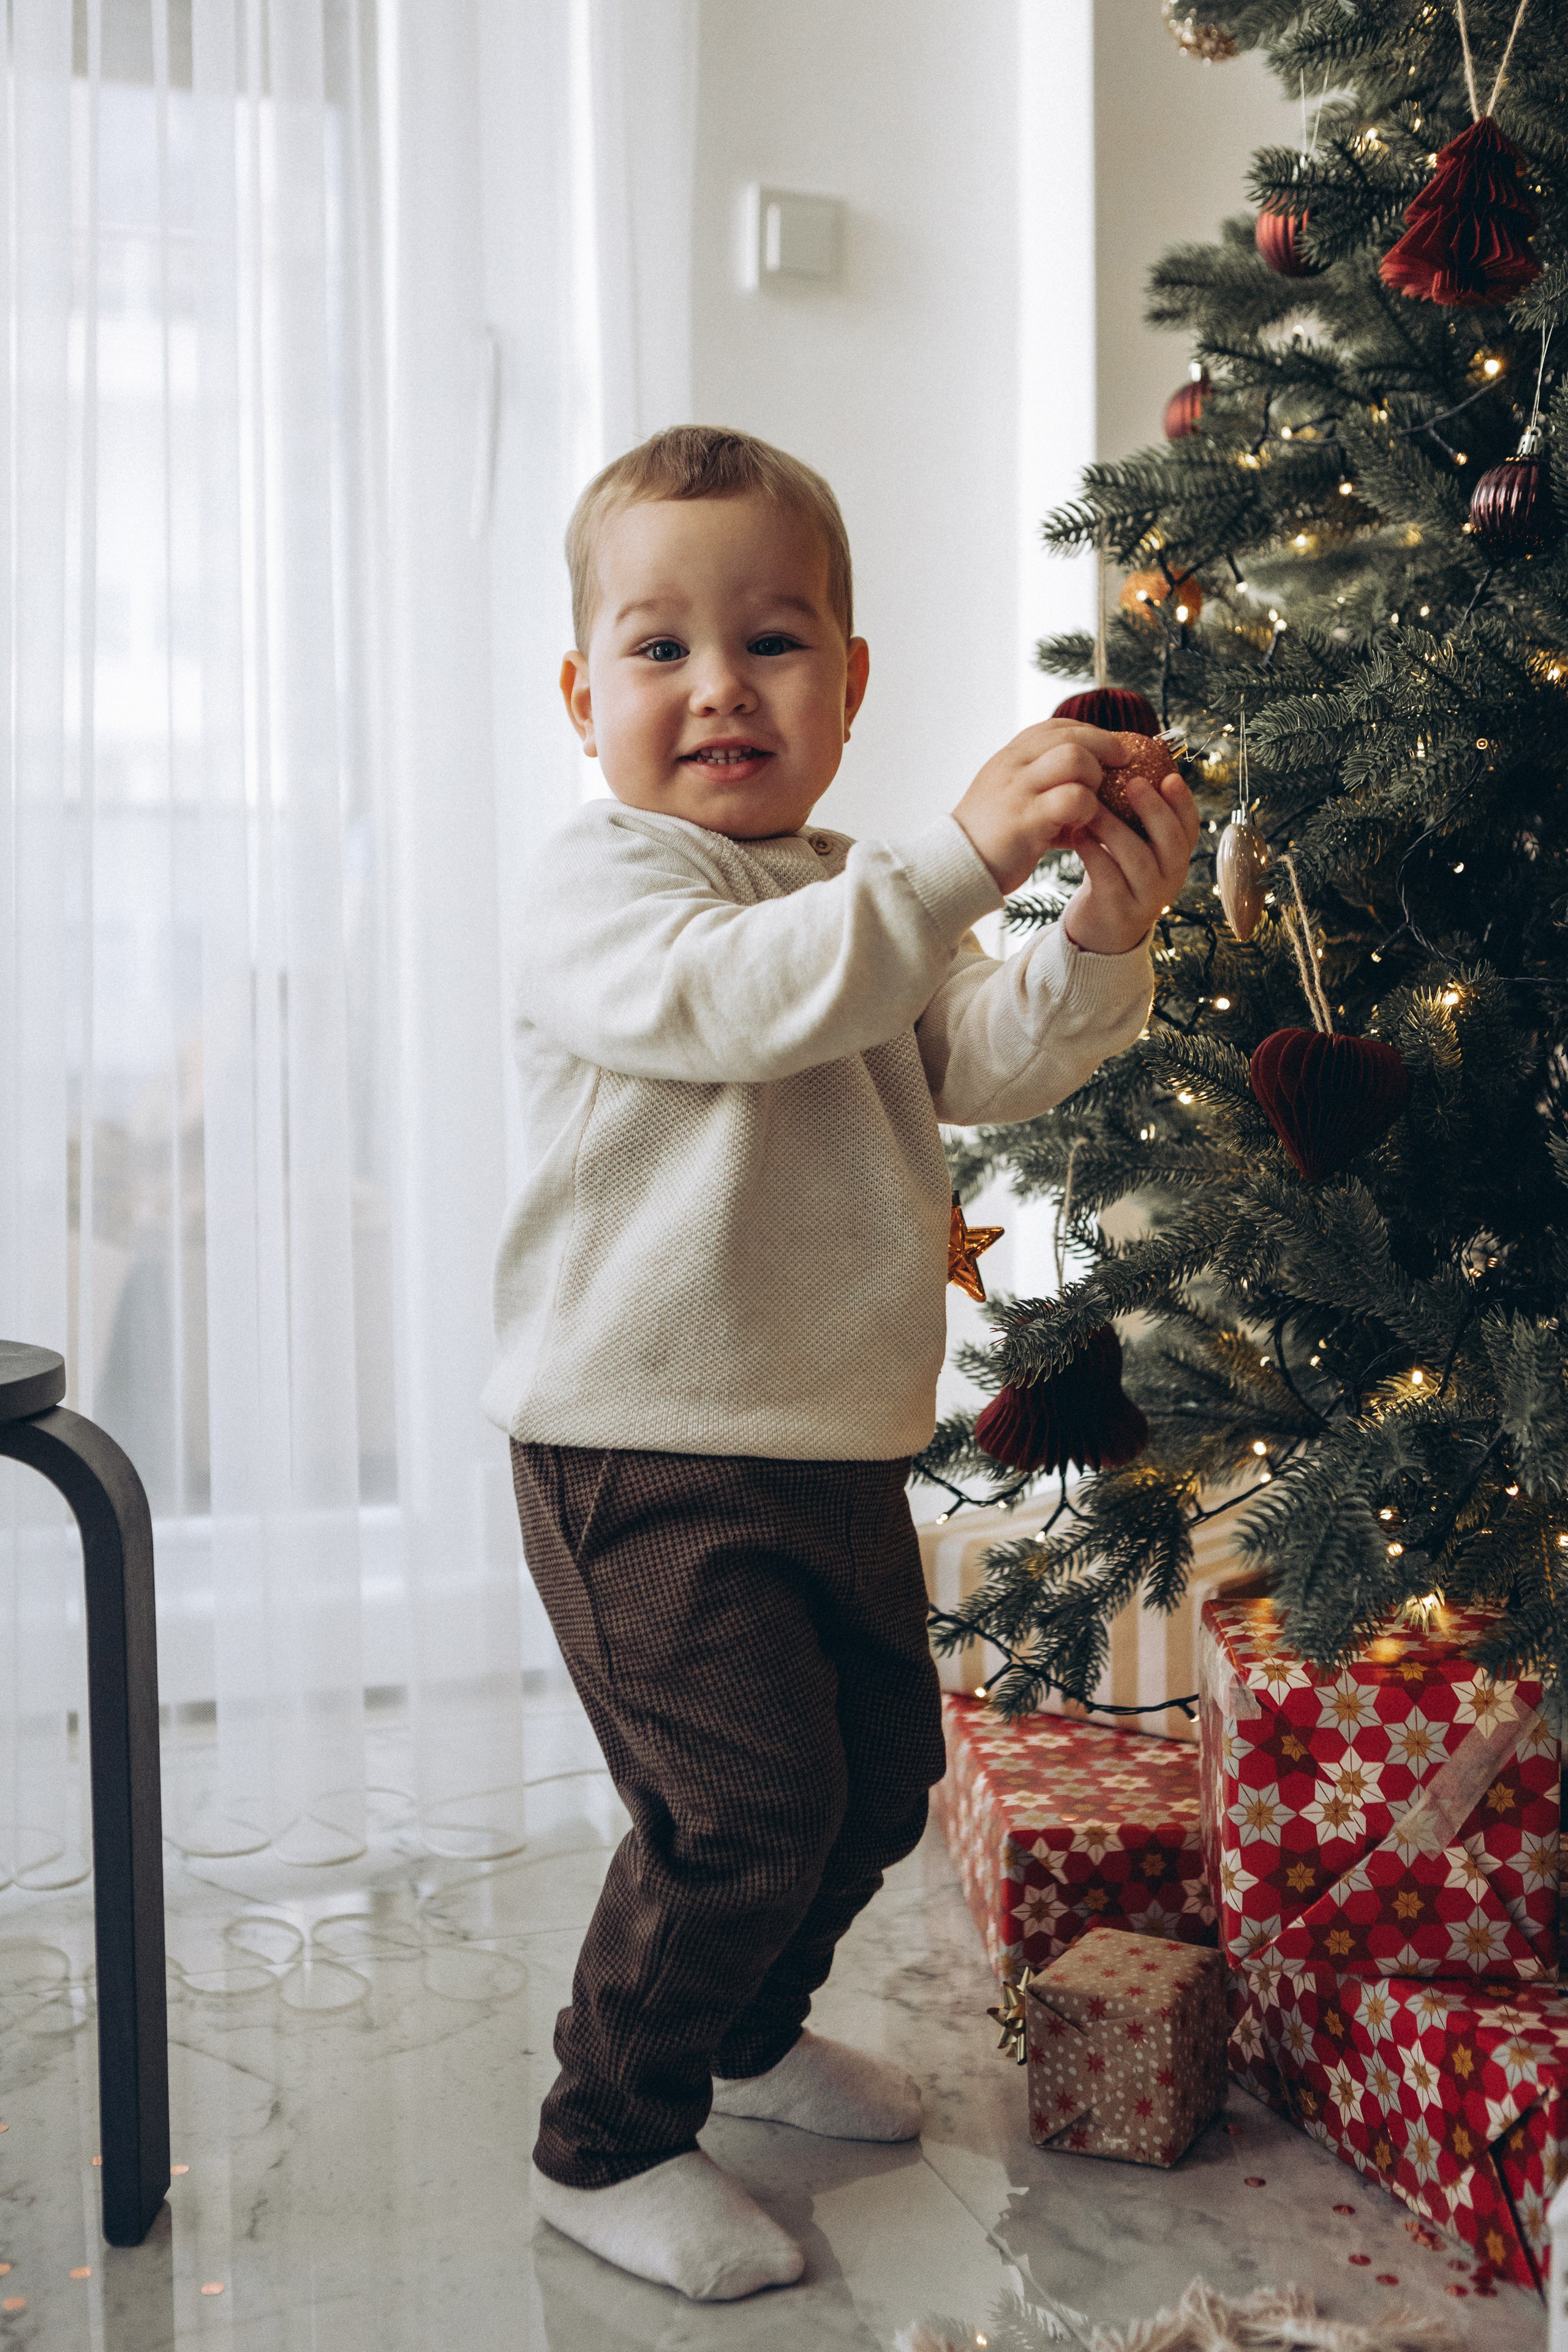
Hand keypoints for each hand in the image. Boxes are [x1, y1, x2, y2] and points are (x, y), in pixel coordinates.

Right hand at [952, 720, 1137, 897]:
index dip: (1092, 734)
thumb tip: (1091, 785)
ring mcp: (1018, 789)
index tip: (1111, 750)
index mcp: (1011, 755)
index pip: (1059, 727)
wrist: (957, 866)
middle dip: (1106, 748)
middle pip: (1073, 736)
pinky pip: (1074, 800)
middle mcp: (1014, 764)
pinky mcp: (1026, 819)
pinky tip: (1081, 826)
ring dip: (1095, 779)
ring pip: (1075, 759)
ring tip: (1093, 802)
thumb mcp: (1013, 797)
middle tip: (1122, 769)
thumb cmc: (993, 837)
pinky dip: (1088, 811)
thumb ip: (1044, 784)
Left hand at [1061, 765, 1199, 956]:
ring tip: (1091, 807)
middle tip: (1132, 783)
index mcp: (1176, 857)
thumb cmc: (1115, 874)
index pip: (1190, 826)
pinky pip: (1108, 878)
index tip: (1169, 775)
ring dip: (1114, 828)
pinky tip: (1077, 835)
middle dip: (1154, 809)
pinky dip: (1092, 853)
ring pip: (1138, 859)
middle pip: (1172, 841)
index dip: (1183, 801)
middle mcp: (1170, 878)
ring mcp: (1147, 899)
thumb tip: (1127, 759)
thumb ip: (1136, 815)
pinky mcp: (1119, 913)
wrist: (1098, 930)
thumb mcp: (1132, 844)